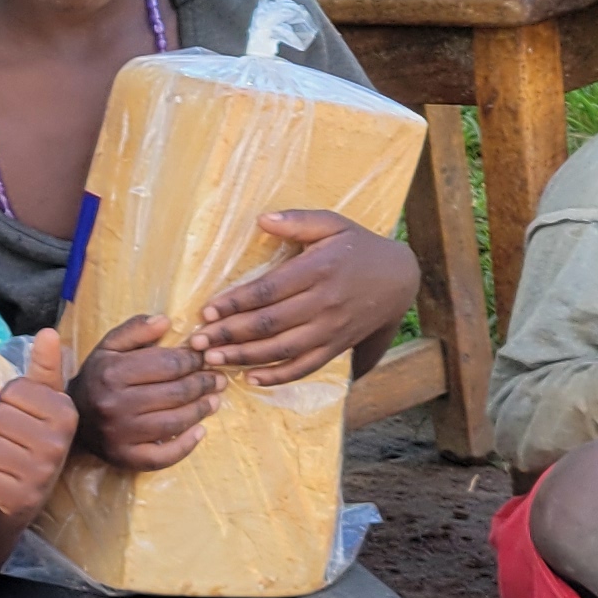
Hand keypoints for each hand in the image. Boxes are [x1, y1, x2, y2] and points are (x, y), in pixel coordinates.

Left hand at [0, 351, 80, 518]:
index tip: (18, 418)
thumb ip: (44, 369)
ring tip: (1, 460)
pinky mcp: (22, 498)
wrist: (23, 498)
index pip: (12, 391)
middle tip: (7, 441)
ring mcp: (42, 473)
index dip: (5, 403)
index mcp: (65, 413)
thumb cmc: (29, 442)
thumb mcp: (40, 404)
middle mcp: (59, 443)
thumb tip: (48, 332)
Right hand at [70, 316, 216, 469]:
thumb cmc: (98, 378)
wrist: (72, 417)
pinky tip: (200, 431)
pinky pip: (163, 456)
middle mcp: (116, 404)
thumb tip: (166, 321)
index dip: (193, 360)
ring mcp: (121, 434)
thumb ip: (135, 330)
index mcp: (112, 373)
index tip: (205, 358)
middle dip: (203, 384)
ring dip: (201, 411)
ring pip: (174, 422)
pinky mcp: (125, 457)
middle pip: (175, 393)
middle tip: (218, 379)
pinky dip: (186, 445)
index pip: (168, 365)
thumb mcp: (109, 347)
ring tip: (214, 400)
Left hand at [192, 214, 418, 380]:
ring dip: (244, 357)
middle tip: (197, 341)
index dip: (235, 303)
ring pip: (282, 350)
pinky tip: (250, 378)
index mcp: (318, 270)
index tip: (207, 310)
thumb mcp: (333, 224)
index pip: (268, 291)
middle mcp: (324, 303)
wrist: (399, 279)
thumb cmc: (358, 247)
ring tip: (213, 360)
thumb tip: (262, 219)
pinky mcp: (336, 347)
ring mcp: (331, 329)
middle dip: (229, 334)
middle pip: (270, 323)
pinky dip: (277, 376)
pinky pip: (305, 367)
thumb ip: (298, 222)